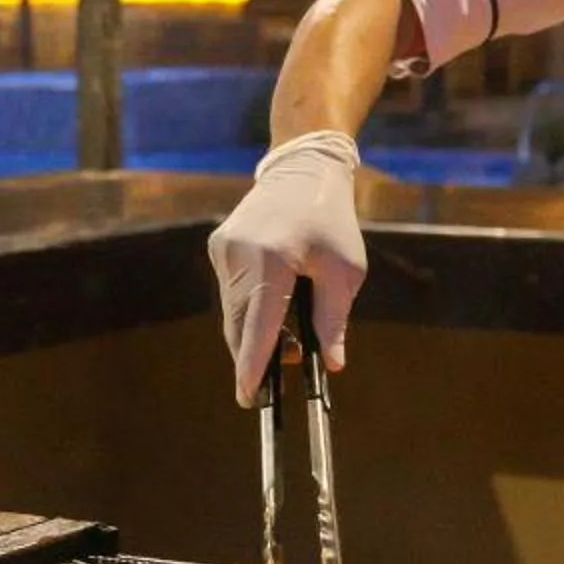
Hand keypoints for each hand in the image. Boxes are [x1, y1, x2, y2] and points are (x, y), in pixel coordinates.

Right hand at [207, 130, 363, 405]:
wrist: (302, 168)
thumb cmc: (332, 220)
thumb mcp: (345, 271)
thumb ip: (334, 319)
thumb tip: (332, 365)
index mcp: (272, 260)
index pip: (259, 325)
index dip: (253, 364)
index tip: (247, 396)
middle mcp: (238, 255)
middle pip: (239, 325)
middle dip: (255, 356)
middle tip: (276, 382)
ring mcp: (223, 250)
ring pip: (233, 312)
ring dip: (254, 334)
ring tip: (289, 346)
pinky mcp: (218, 247)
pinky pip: (232, 293)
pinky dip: (249, 311)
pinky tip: (274, 310)